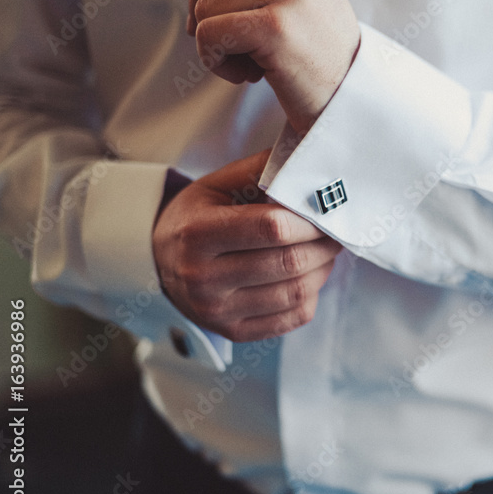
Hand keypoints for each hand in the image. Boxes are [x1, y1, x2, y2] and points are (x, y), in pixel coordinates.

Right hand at [152, 149, 341, 341]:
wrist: (159, 261)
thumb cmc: (196, 217)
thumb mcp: (216, 185)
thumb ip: (260, 171)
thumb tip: (306, 162)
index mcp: (198, 234)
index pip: (271, 228)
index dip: (308, 221)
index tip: (324, 214)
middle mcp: (203, 278)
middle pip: (288, 262)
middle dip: (323, 245)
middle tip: (334, 232)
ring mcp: (217, 311)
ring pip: (295, 292)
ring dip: (322, 270)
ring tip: (324, 252)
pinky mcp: (233, 331)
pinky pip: (292, 318)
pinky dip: (311, 296)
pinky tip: (308, 277)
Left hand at [170, 0, 360, 133]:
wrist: (351, 101)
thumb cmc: (313, 55)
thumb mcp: (275, 8)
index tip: (239, 32)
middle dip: (213, 23)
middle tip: (249, 55)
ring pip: (204, 8)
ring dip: (216, 47)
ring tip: (254, 66)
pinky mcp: (276, 26)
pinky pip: (209, 34)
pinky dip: (215, 61)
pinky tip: (247, 75)